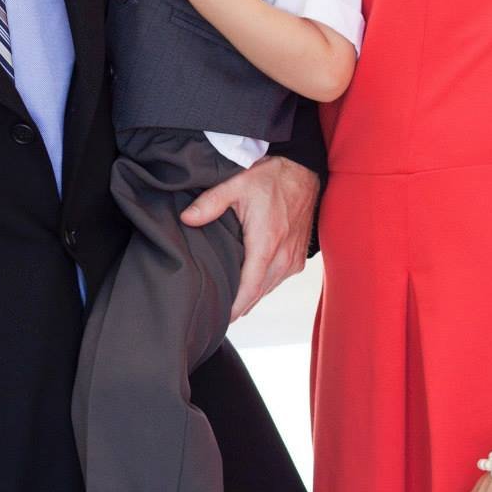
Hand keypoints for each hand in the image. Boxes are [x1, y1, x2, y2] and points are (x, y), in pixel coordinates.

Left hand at [182, 154, 318, 317]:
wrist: (304, 171)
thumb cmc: (272, 177)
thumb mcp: (237, 184)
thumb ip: (210, 202)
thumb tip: (186, 219)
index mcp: (267, 243)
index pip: (249, 289)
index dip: (234, 308)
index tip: (218, 320)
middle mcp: (283, 257)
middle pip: (257, 295)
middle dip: (237, 306)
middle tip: (213, 313)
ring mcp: (293, 260)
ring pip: (267, 290)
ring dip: (249, 297)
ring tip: (226, 303)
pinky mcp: (297, 259)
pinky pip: (276, 281)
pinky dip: (261, 286)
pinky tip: (246, 286)